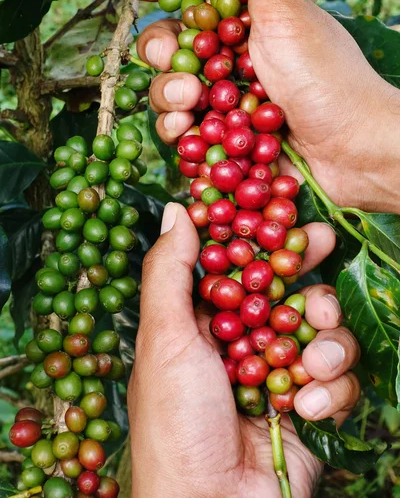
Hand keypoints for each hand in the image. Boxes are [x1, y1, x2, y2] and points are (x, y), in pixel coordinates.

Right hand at [124, 0, 399, 213]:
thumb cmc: (327, 78)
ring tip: (190, 102)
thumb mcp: (288, 10)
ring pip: (170, 89)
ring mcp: (226, 97)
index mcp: (248, 19)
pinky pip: (183, 131)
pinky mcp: (224, 136)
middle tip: (171, 59)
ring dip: (169, 93)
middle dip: (160, 50)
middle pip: (170, 43)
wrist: (353, 150)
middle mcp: (233, 55)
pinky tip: (186, 131)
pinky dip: (177, 129)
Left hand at [128, 207, 359, 497]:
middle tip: (324, 242)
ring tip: (314, 359)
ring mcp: (278, 370)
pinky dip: (328, 387)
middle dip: (305, 267)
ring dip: (325, 337)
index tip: (277, 207)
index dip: (257, 234)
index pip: (235, 263)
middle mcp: (241, 340)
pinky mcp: (307, 402)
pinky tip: (304, 406)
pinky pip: (336, 375)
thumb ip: (170, 270)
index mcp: (202, 320)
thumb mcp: (164, 338)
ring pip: (319, 326)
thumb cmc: (176, 421)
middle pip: (284, 286)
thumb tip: (177, 209)